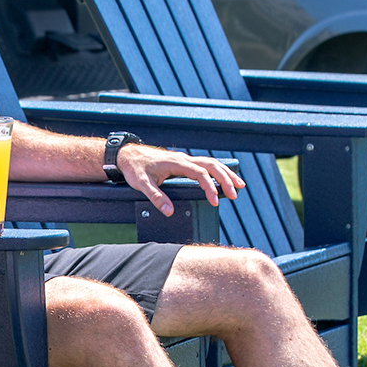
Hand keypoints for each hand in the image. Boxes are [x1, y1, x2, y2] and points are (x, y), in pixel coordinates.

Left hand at [117, 145, 243, 216]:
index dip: (210, 187)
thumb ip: (156, 197)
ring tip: (239, 185)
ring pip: (210, 163)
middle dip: (225, 178)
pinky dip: (217, 170)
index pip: (200, 173)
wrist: (127, 155)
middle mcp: (183, 159)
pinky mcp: (183, 162)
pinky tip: (223, 178)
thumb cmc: (134, 168)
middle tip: (236, 193)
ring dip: (225, 173)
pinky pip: (204, 164)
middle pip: (211, 165)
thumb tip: (169, 211)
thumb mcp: (142, 184)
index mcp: (176, 163)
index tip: (215, 201)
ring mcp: (184, 159)